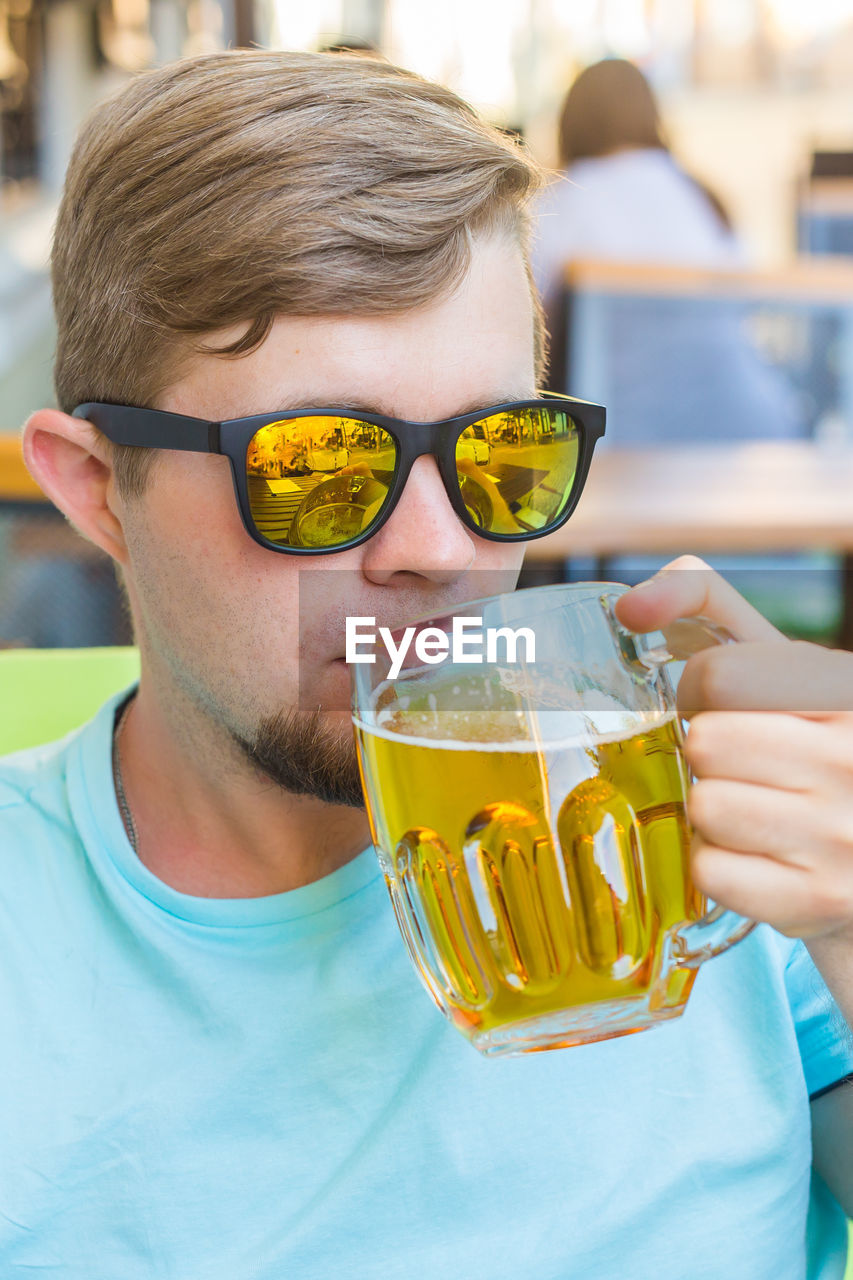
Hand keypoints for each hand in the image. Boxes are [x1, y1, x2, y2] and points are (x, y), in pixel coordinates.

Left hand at [614, 556, 852, 946]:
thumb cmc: (810, 741)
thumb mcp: (782, 661)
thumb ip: (705, 604)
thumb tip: (630, 608)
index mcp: (841, 691)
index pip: (717, 676)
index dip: (698, 690)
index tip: (720, 704)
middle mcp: (850, 759)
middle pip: (704, 743)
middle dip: (706, 751)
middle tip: (739, 762)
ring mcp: (838, 835)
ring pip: (704, 807)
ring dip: (711, 807)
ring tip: (752, 807)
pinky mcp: (817, 899)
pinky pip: (710, 868)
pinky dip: (717, 862)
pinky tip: (756, 852)